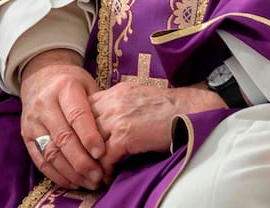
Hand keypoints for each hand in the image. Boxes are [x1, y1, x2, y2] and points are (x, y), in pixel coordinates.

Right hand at [19, 49, 107, 189]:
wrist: (41, 78)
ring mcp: (33, 122)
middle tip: (98, 176)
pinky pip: (40, 160)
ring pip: (51, 153)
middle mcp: (45, 105)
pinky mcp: (26, 137)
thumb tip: (116, 133)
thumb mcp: (87, 85)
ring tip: (89, 182)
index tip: (102, 153)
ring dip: (71, 172)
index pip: (77, 115)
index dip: (89, 136)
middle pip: (63, 138)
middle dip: (82, 161)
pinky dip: (57, 175)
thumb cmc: (72, 84)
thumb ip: (99, 106)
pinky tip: (73, 182)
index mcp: (64, 88)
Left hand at [89, 81, 223, 170]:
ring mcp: (118, 117)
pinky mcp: (126, 135)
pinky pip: (104, 157)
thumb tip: (106, 125)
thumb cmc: (169, 109)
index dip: (79, 129)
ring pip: (89, 143)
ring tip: (92, 175)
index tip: (80, 146)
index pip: (83, 109)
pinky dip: (103, 170)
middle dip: (78, 147)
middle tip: (80, 164)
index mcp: (116, 92)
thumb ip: (120, 106)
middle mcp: (113, 101)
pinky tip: (107, 177)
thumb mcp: (139, 98)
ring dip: (89, 162)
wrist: (191, 110)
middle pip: (80, 126)